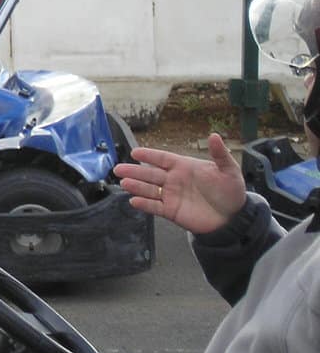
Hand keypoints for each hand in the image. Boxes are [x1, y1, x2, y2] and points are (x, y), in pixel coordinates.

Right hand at [114, 133, 246, 234]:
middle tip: (119, 169)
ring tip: (123, 183)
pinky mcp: (172, 211)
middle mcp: (174, 180)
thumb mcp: (229, 171)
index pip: (162, 159)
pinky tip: (134, 201)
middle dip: (134, 171)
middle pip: (150, 174)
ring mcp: (171, 196)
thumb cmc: (231, 191)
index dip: (149, 156)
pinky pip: (155, 207)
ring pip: (149, 190)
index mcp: (184, 167)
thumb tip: (214, 135)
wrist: (234, 217)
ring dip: (136, 186)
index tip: (135, 152)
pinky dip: (144, 204)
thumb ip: (220, 155)